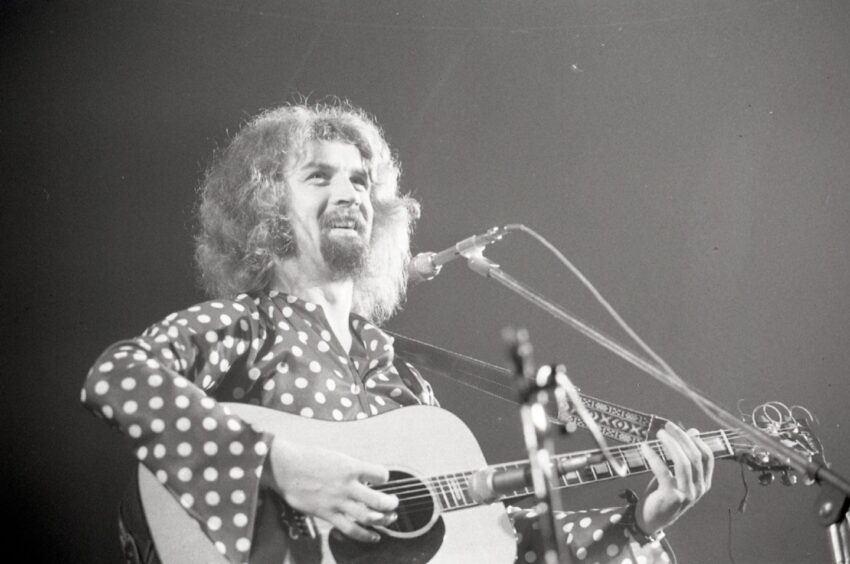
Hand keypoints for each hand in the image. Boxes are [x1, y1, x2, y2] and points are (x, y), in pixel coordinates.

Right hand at [263, 437, 398, 542]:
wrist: (284, 467)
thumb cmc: (308, 458)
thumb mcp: (335, 456)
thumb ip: (350, 468)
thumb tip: (363, 477)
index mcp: (350, 467)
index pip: (380, 474)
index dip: (385, 477)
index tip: (381, 479)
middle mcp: (347, 486)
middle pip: (378, 501)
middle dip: (390, 504)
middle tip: (393, 503)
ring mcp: (337, 502)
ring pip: (368, 517)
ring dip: (383, 520)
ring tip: (389, 518)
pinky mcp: (327, 514)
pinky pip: (350, 529)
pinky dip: (365, 535)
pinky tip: (374, 536)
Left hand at [635, 422, 713, 534]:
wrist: (652, 519)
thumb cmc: (664, 494)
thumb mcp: (678, 475)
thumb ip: (686, 457)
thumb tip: (693, 432)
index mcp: (704, 483)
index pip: (707, 457)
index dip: (697, 441)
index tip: (684, 429)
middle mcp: (698, 489)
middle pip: (695, 457)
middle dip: (681, 438)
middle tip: (667, 426)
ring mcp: (686, 494)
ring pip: (683, 463)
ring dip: (670, 444)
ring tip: (659, 433)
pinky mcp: (671, 497)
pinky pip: (663, 471)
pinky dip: (654, 457)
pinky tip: (645, 447)